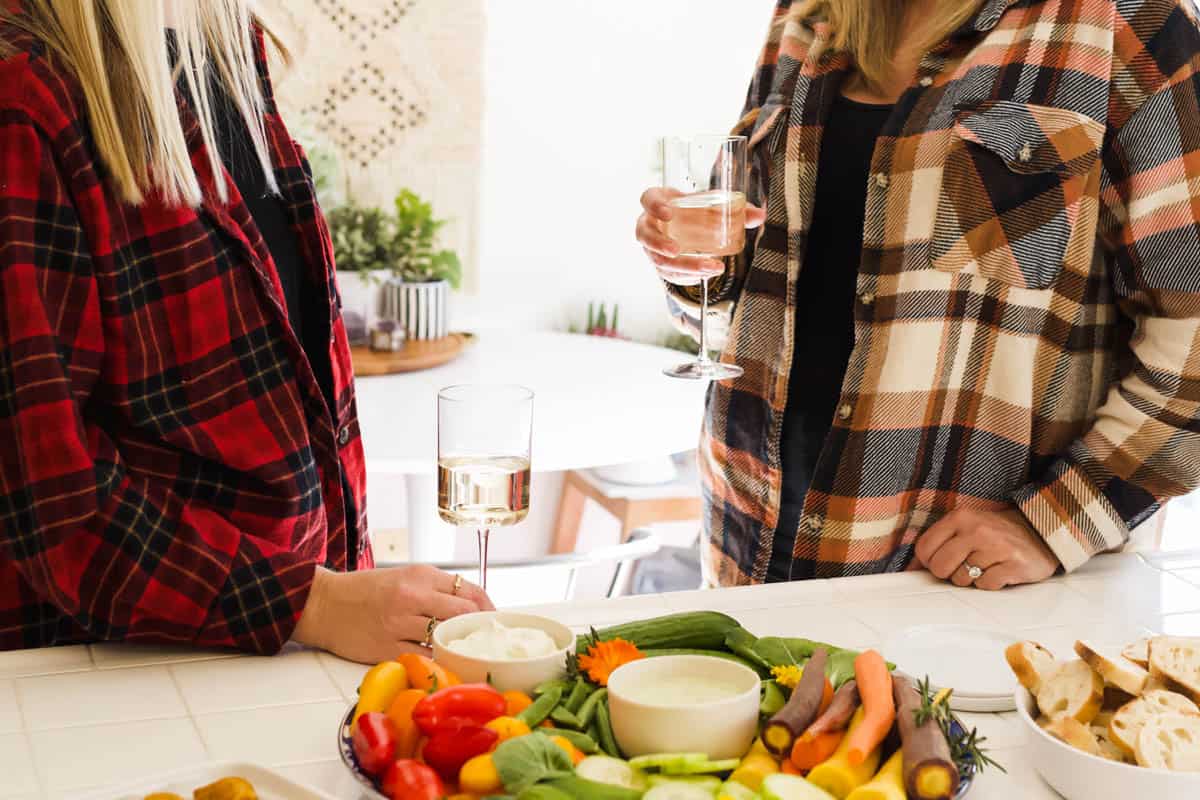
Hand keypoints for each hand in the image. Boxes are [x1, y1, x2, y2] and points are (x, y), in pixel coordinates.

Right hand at [293, 565, 493, 662]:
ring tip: (462, 650)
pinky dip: (433, 659)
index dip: (488, 607)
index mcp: (420, 575)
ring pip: (444, 639)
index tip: (494, 618)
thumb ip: (436, 587)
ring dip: (456, 646)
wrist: (325, 604)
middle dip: (477, 628)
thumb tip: (473, 604)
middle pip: (463, 615)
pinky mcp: (386, 649)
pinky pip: (422, 658)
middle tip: (483, 638)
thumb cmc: (367, 590)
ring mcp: (399, 625)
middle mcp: (412, 597)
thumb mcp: (405, 576)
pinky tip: (436, 660)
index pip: (469, 590)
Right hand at [637, 188, 765, 284]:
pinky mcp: (660, 263)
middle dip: (658, 244)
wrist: (689, 224)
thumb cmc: (697, 211)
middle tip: (676, 250)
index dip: (654, 206)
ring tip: (706, 269)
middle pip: (645, 235)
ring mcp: (652, 246)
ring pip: (657, 259)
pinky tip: (704, 275)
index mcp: (659, 201)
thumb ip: (737, 210)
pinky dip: (686, 276)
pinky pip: (667, 273)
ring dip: (680, 266)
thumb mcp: (714, 206)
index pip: (648, 199)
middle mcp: (650, 224)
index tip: (668, 213)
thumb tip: (760, 215)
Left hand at [913, 508, 1059, 590]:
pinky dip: (990, 583)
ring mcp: (996, 547)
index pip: (924, 548)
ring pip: (962, 579)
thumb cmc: (995, 533)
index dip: (929, 561)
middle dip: (949, 572)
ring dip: (971, 578)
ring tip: (986, 565)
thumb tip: (914, 566)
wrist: (1039, 532)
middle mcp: (977, 530)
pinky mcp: (1014, 565)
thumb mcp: (965, 526)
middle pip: (940, 567)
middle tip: (964, 566)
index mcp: (960, 517)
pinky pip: (985, 585)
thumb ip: (940, 541)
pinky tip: (999, 570)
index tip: (941, 560)